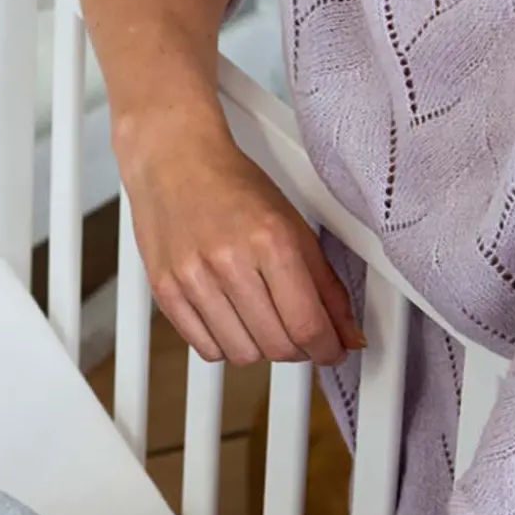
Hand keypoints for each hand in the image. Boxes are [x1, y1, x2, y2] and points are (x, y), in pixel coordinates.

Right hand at [121, 126, 362, 366]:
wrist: (173, 160)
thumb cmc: (233, 186)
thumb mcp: (293, 226)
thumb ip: (325, 284)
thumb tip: (347, 333)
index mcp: (271, 241)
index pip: (307, 324)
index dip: (327, 348)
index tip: (332, 350)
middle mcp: (229, 261)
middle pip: (277, 346)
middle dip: (299, 350)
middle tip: (301, 334)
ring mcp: (193, 278)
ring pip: (242, 354)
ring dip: (262, 349)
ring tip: (263, 323)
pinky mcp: (167, 290)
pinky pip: (206, 348)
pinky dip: (226, 345)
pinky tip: (232, 322)